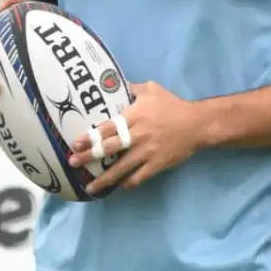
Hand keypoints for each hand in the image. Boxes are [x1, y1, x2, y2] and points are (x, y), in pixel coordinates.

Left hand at [68, 81, 199, 193]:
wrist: (197, 124)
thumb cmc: (172, 105)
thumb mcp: (151, 89)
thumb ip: (132, 88)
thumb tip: (115, 83)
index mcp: (134, 117)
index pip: (107, 128)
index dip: (90, 137)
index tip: (75, 144)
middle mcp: (137, 136)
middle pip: (109, 148)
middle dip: (89, 157)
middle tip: (73, 163)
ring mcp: (147, 152)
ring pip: (121, 168)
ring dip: (105, 178)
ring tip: (91, 187)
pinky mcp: (157, 164)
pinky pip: (139, 177)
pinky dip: (128, 182)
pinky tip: (119, 186)